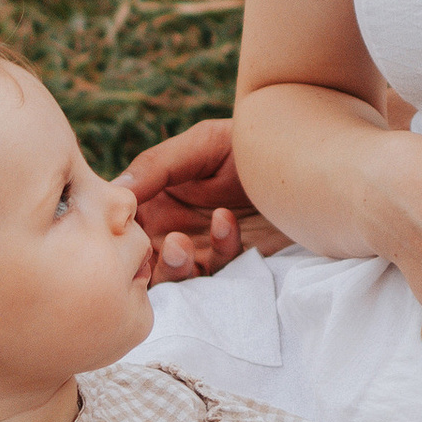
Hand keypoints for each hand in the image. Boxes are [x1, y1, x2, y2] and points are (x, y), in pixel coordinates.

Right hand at [120, 117, 288, 281]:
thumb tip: (117, 190)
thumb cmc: (247, 144)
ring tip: (184, 242)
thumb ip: (157, 166)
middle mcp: (173, 229)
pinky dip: (218, 252)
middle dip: (151, 259)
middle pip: (143, 262)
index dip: (119, 233)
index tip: (128, 229)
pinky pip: (216, 274)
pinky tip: (227, 222)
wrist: (305, 160)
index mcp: (155, 200)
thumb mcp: (202, 144)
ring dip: (178, 265)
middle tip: (170, 243)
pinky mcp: (233, 264)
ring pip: (175, 277)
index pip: (122, 226)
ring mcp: (203, 250)